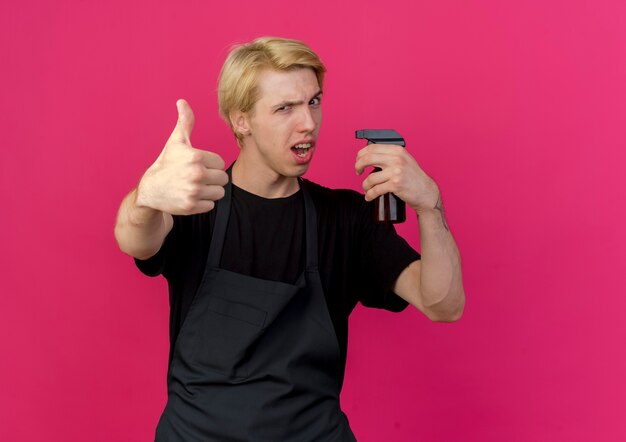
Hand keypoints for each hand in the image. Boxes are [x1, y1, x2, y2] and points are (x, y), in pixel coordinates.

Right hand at [137, 99, 228, 214]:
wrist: (151, 189)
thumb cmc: (166, 163)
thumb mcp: (176, 141)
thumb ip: (185, 122)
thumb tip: (182, 102)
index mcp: (195, 157)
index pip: (220, 163)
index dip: (210, 165)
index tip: (197, 165)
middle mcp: (196, 174)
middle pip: (222, 179)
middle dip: (212, 179)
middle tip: (197, 178)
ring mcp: (193, 191)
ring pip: (219, 193)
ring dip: (210, 191)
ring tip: (195, 187)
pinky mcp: (191, 206)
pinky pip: (211, 205)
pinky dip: (203, 203)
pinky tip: (191, 196)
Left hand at [355, 143, 438, 213]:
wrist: (426, 191)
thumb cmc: (414, 177)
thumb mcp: (404, 160)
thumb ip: (390, 155)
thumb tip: (370, 156)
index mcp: (397, 150)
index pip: (371, 148)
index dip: (361, 155)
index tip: (359, 161)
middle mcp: (396, 159)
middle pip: (367, 159)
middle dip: (358, 166)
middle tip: (358, 172)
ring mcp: (396, 172)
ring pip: (370, 178)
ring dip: (365, 185)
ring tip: (367, 189)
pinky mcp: (395, 185)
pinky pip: (376, 190)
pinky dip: (370, 195)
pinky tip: (369, 197)